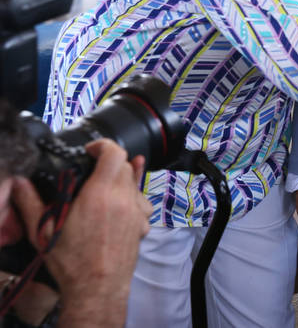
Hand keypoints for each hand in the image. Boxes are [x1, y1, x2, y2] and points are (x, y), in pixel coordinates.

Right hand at [11, 140, 150, 325]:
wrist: (97, 288)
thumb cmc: (72, 263)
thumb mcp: (43, 232)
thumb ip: (30, 203)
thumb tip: (19, 184)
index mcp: (99, 195)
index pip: (114, 153)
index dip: (103, 145)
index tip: (90, 150)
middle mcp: (122, 199)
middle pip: (125, 165)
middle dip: (108, 162)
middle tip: (91, 171)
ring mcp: (135, 211)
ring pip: (134, 182)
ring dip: (121, 179)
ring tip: (102, 188)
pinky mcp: (142, 224)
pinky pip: (142, 201)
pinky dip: (132, 197)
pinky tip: (119, 204)